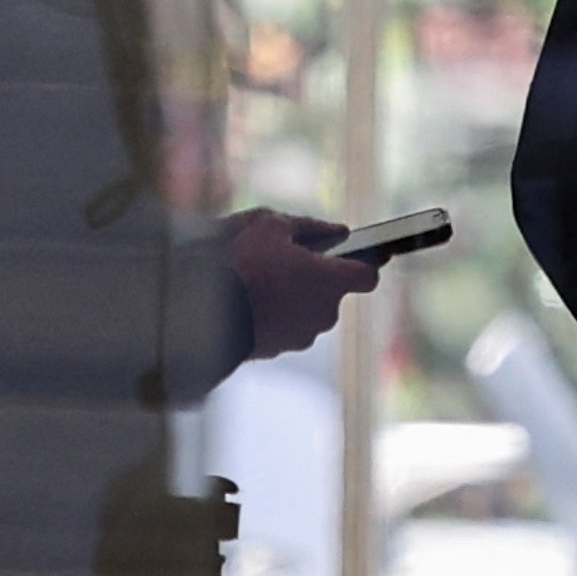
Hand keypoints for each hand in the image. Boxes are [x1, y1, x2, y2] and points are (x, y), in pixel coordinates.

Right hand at [222, 208, 380, 360]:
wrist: (208, 312)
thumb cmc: (243, 263)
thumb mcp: (272, 226)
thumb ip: (311, 226)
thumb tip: (339, 231)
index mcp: (331, 280)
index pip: (368, 275)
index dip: (362, 264)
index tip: (354, 257)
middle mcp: (326, 313)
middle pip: (332, 293)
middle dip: (315, 279)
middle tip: (286, 263)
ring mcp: (304, 335)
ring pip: (308, 311)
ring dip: (294, 299)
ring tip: (262, 282)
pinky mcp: (281, 349)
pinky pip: (286, 328)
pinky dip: (276, 316)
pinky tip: (252, 302)